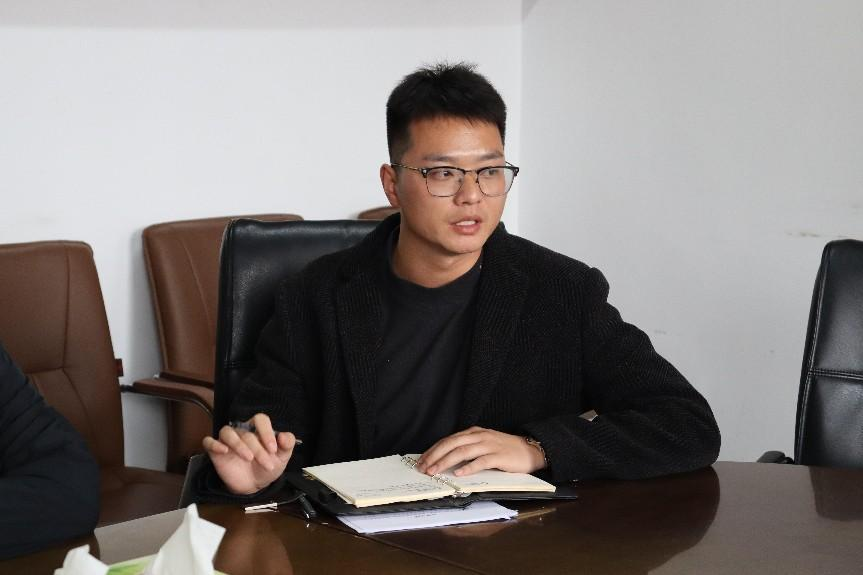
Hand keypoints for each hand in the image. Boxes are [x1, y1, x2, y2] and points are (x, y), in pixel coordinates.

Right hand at [202, 413, 296, 494]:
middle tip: (267, 464)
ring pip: (227, 432)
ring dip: (238, 444)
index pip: (260, 419)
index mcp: (258, 429)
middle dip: (258, 450)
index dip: (266, 431)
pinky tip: (224, 451)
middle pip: (247, 433)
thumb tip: (284, 436)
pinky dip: (214, 444)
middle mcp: (242, 431)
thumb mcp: (282, 458)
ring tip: (248, 458)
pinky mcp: (216, 452)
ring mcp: (228, 441)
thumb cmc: (268, 466)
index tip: (273, 449)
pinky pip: (209, 442)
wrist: (255, 485)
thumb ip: (287, 445)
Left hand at [415, 426, 546, 476]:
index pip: (448, 440)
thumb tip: (445, 460)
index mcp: (473, 433)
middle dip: (435, 456)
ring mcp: (489, 445)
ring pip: (462, 451)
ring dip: (446, 462)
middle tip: (423, 468)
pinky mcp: (498, 456)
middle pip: (452, 444)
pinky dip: (468, 467)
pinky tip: (458, 474)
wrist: (529, 449)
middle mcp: (479, 436)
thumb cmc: (505, 450)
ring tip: (435, 471)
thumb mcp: (483, 444)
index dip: (433, 450)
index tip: (421, 461)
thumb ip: (467, 448)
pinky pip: (480, 461)